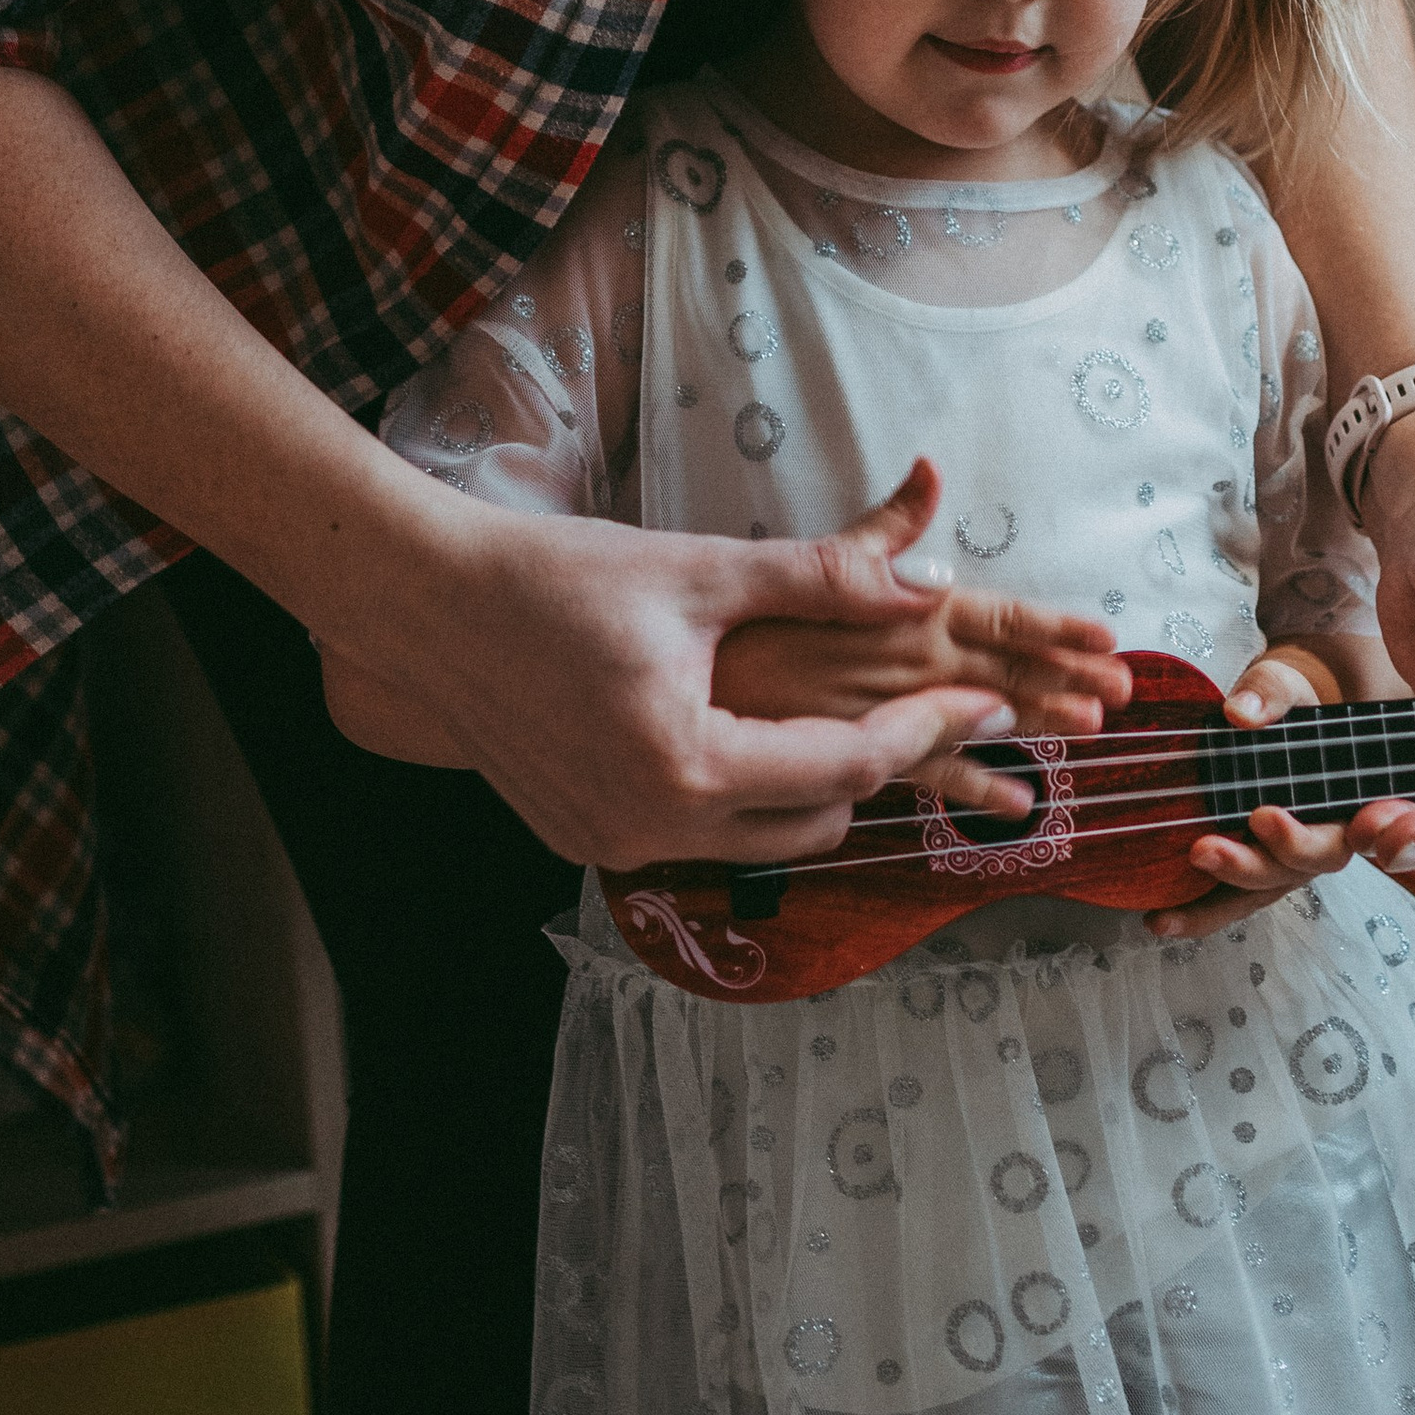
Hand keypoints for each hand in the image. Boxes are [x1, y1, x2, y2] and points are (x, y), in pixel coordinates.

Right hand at [317, 458, 1125, 866]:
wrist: (428, 607)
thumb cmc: (558, 576)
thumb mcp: (701, 570)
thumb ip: (822, 579)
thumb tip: (923, 585)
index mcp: (690, 764)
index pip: (846, 766)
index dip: (927, 728)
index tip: (986, 697)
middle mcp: (651, 826)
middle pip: (814, 822)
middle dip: (876, 766)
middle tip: (927, 707)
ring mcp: (612, 844)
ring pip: (759, 840)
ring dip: (810, 788)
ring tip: (849, 723)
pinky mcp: (583, 839)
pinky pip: (696, 834)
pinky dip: (739, 796)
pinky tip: (750, 739)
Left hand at [1145, 642, 1353, 940]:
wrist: (1275, 716)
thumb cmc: (1288, 704)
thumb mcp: (1285, 687)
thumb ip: (1270, 695)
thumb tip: (1241, 711)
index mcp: (1338, 804)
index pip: (1332, 838)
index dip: (1300, 840)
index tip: (1263, 817)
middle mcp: (1314, 842)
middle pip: (1288, 873)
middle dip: (1246, 866)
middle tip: (1203, 849)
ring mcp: (1278, 861)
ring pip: (1253, 895)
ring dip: (1210, 905)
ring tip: (1166, 910)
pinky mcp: (1246, 867)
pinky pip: (1225, 901)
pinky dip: (1193, 913)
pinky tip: (1158, 920)